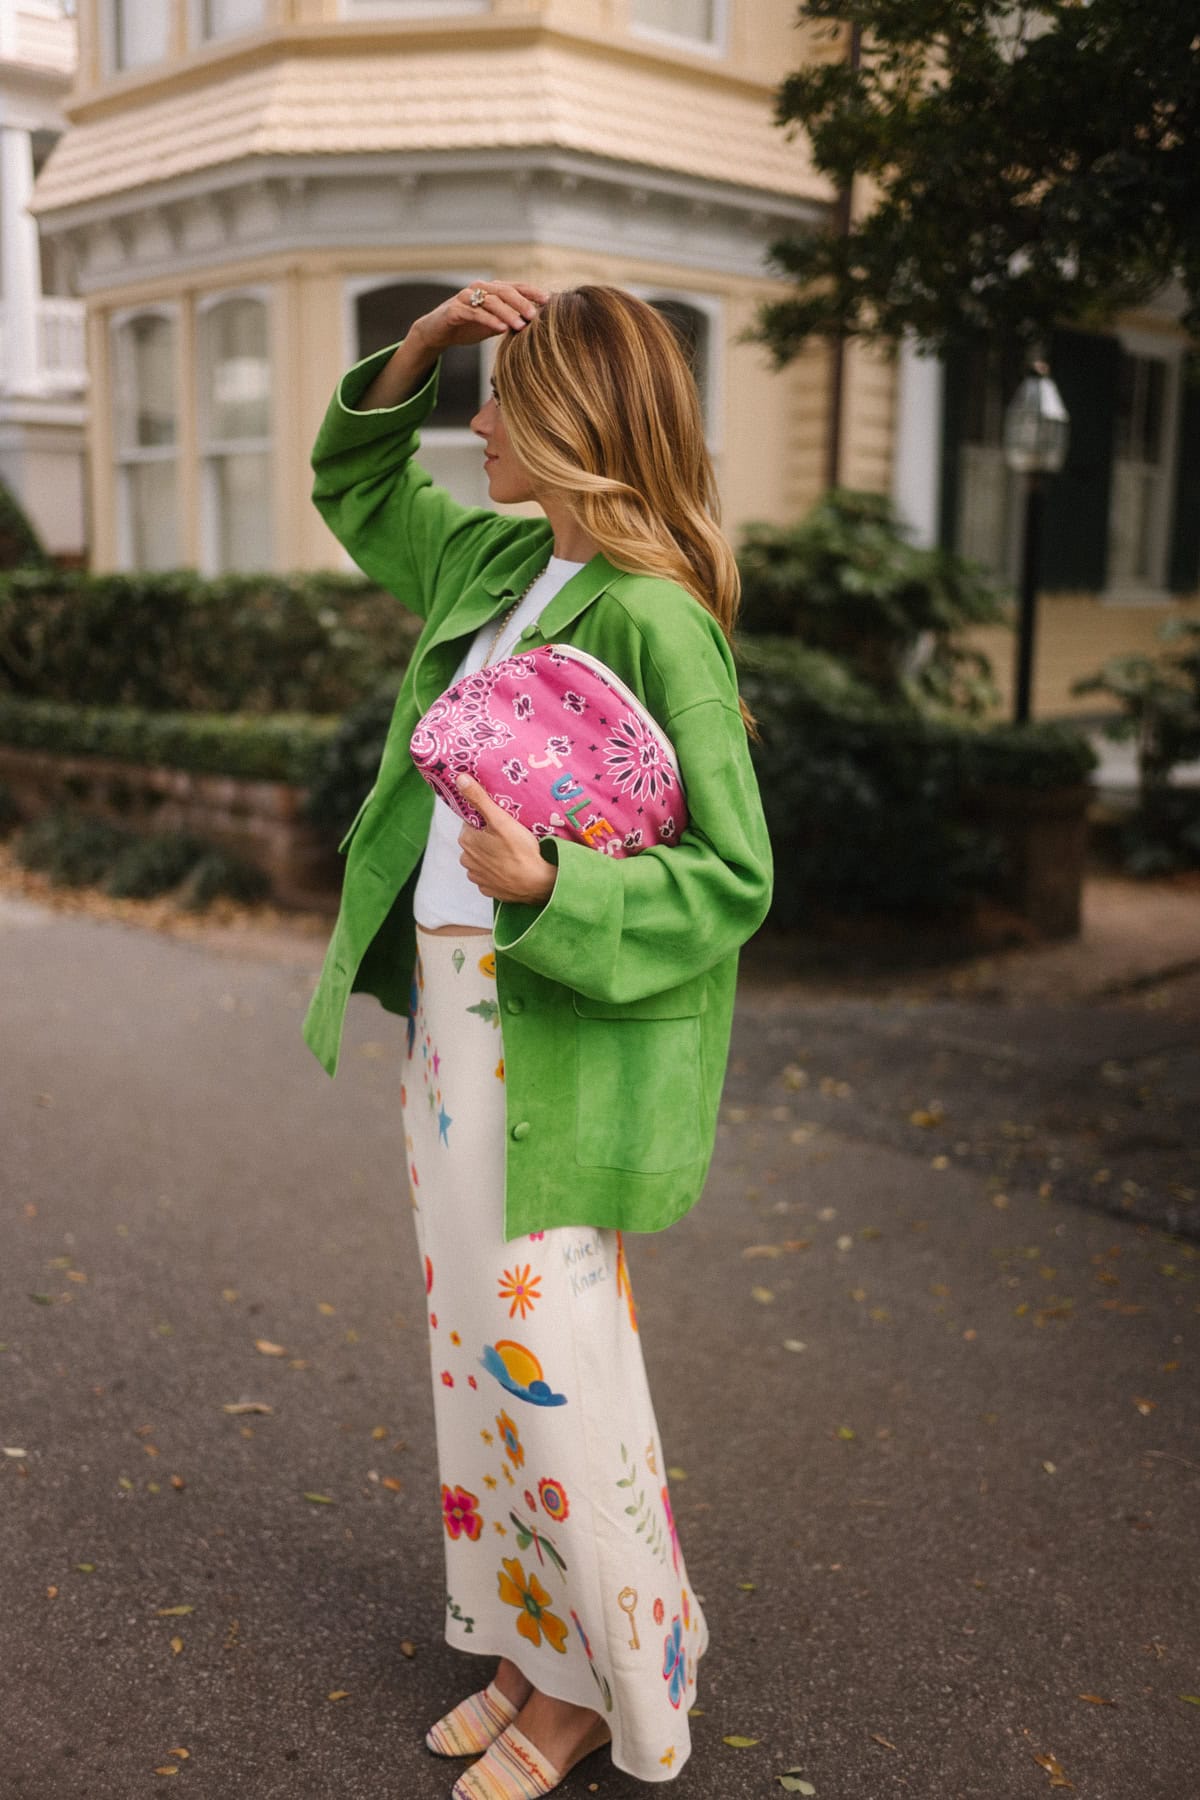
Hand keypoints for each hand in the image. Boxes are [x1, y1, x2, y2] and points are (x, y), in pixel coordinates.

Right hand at [411, 281, 549, 354]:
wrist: (438, 332)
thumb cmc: (468, 326)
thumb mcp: (493, 324)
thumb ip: (511, 321)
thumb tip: (535, 325)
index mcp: (492, 290)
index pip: (516, 287)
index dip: (532, 292)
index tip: (549, 301)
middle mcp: (480, 288)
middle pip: (505, 291)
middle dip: (522, 303)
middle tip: (535, 316)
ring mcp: (466, 297)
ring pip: (491, 301)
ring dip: (508, 313)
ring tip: (520, 326)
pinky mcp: (455, 309)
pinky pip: (475, 312)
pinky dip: (489, 320)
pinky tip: (501, 328)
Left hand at [456, 776, 556, 905]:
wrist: (537, 883)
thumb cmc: (520, 850)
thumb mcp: (500, 819)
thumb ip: (479, 798)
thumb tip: (459, 778)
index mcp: (466, 840)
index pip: (472, 822)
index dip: (488, 820)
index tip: (503, 822)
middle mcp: (466, 859)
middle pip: (477, 841)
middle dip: (489, 838)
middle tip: (510, 836)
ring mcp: (476, 877)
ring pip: (482, 859)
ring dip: (493, 855)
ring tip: (512, 853)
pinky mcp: (488, 889)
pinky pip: (490, 876)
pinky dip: (498, 871)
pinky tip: (511, 867)